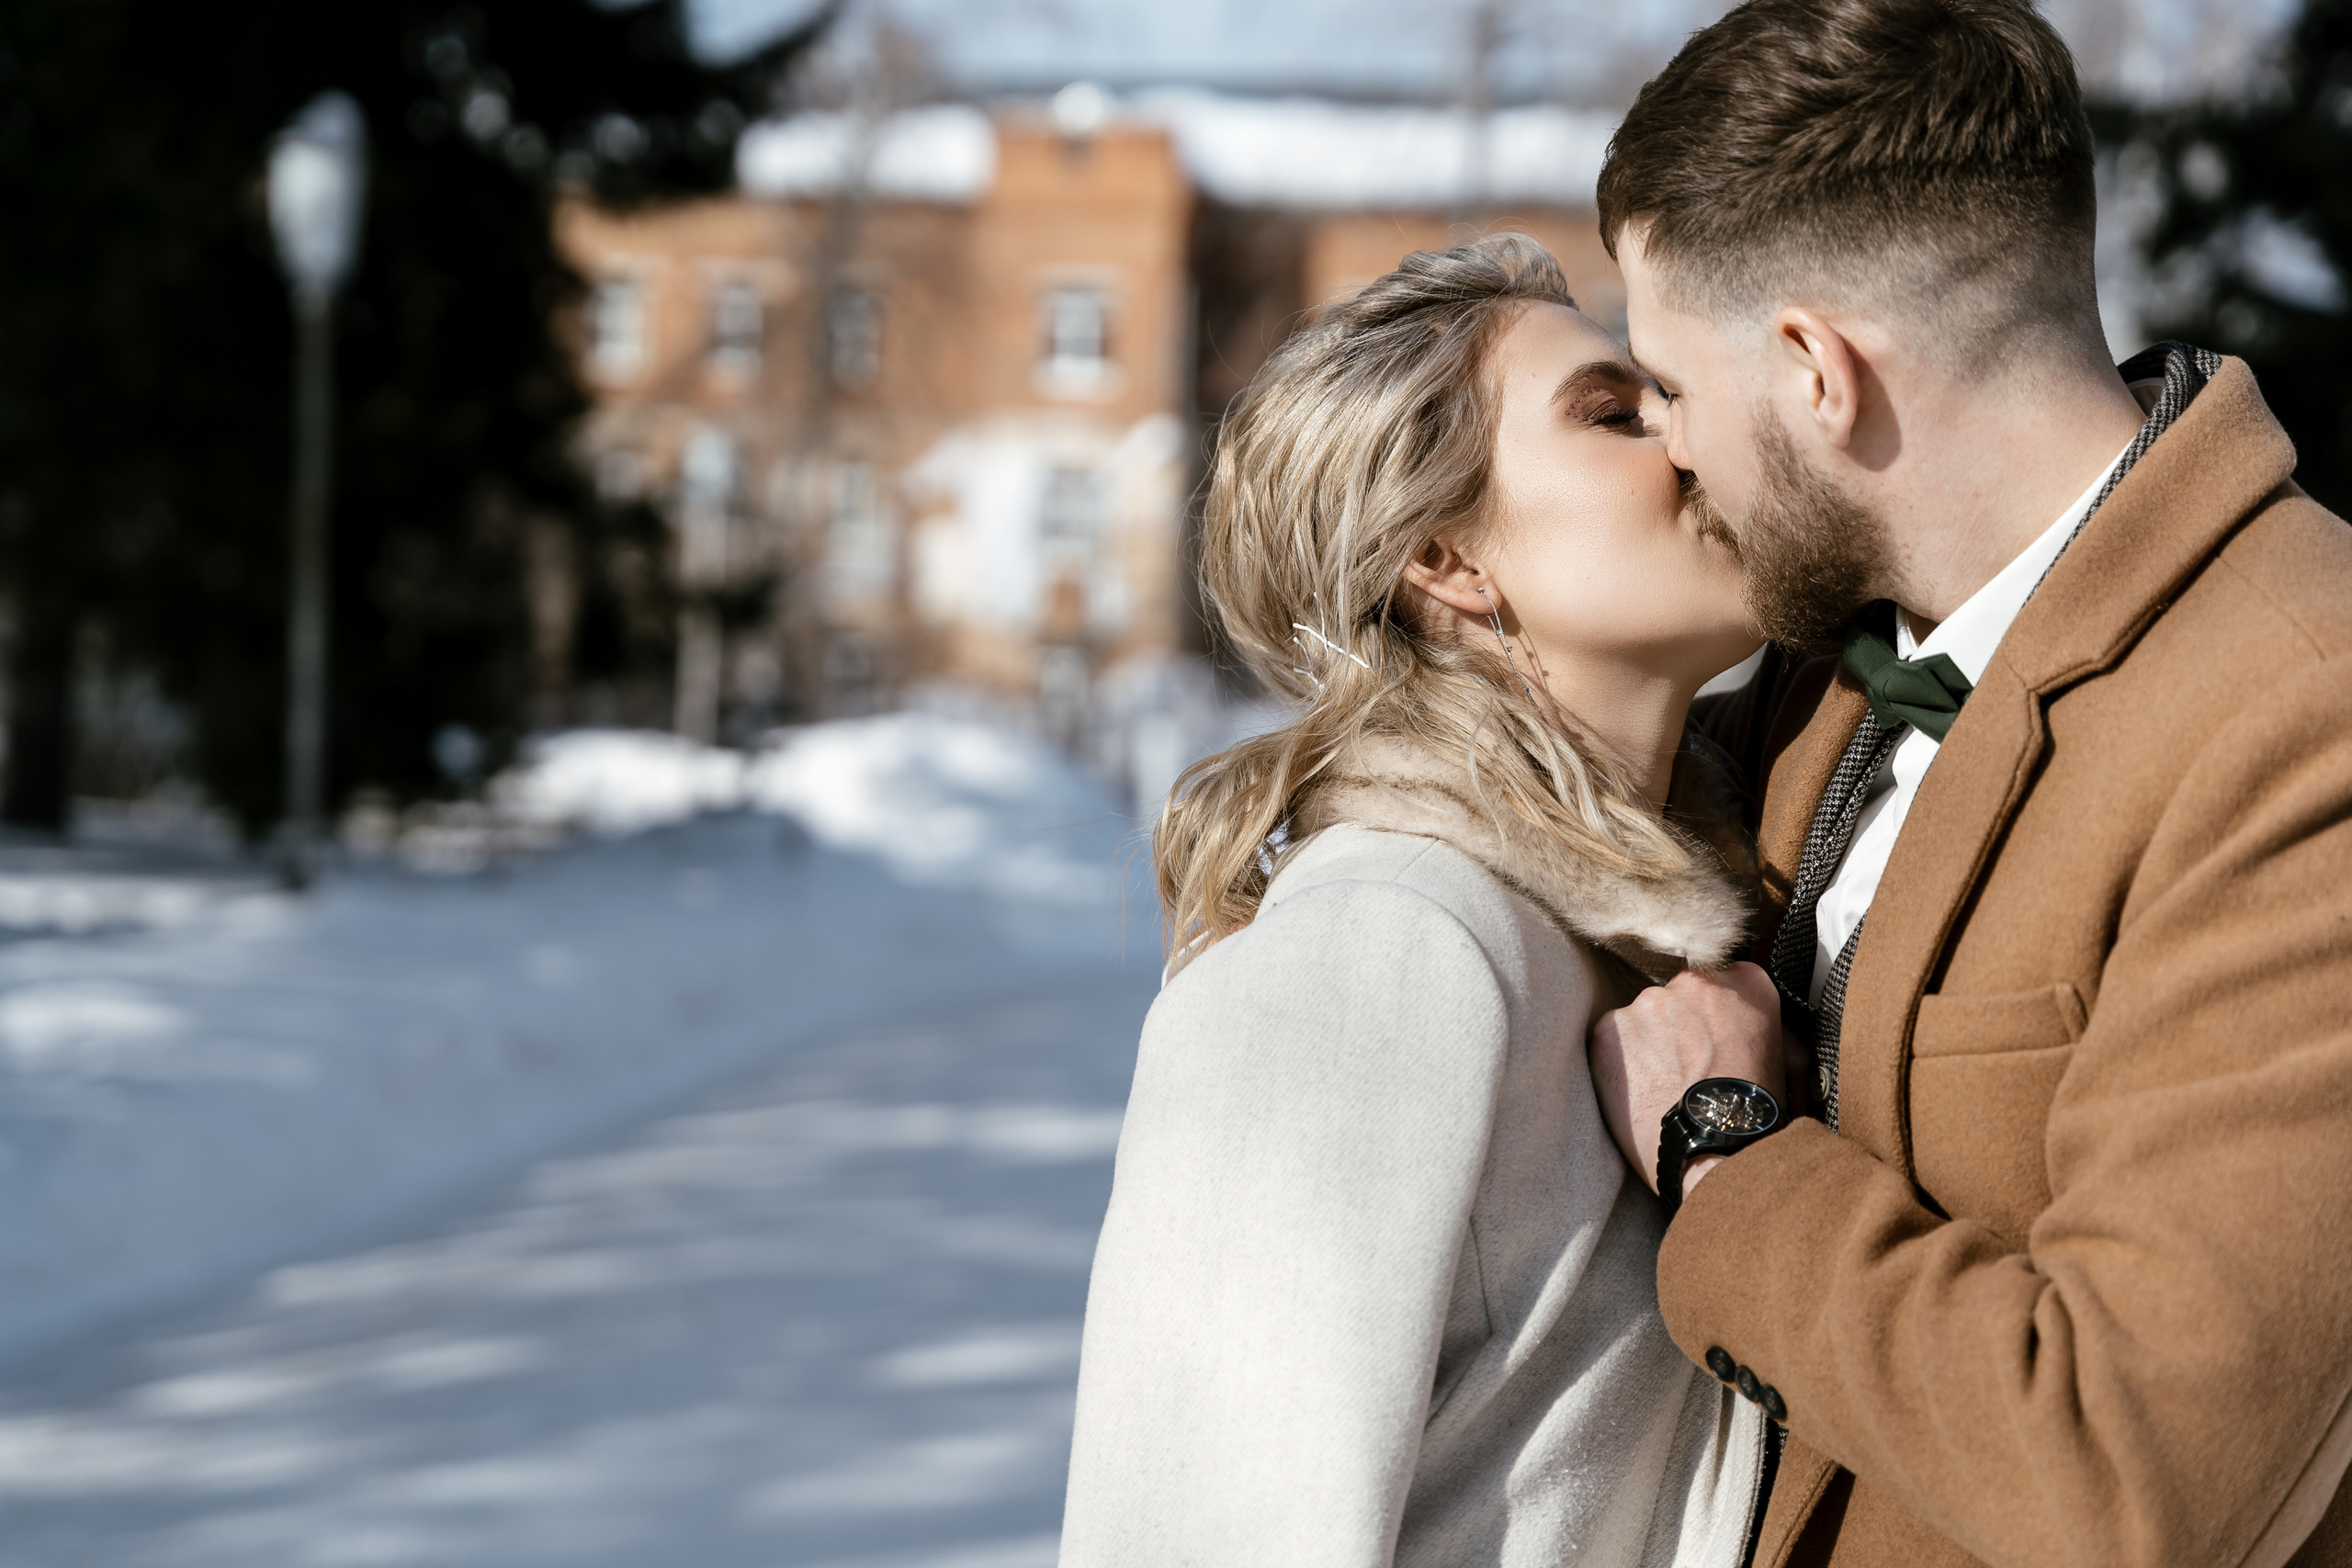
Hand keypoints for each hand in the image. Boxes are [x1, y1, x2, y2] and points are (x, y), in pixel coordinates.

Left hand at [1590, 962, 1783, 1196]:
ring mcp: (1650, 1001)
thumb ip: (1764, 1022)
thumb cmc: (1759, 1113)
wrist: (1717, 1151)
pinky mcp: (1611, 1027)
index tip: (1715, 1043)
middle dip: (1681, 1026)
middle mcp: (1696, 980)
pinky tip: (1640, 1092)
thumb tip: (1751, 1014)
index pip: (1722, 984)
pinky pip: (1612, 1038)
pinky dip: (1620, 1062)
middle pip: (1680, 996)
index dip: (1715, 1019)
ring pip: (1645, 1017)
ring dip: (1650, 1044)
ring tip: (1665, 1087)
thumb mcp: (1788, 1058)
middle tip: (1689, 1070)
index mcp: (1746, 981)